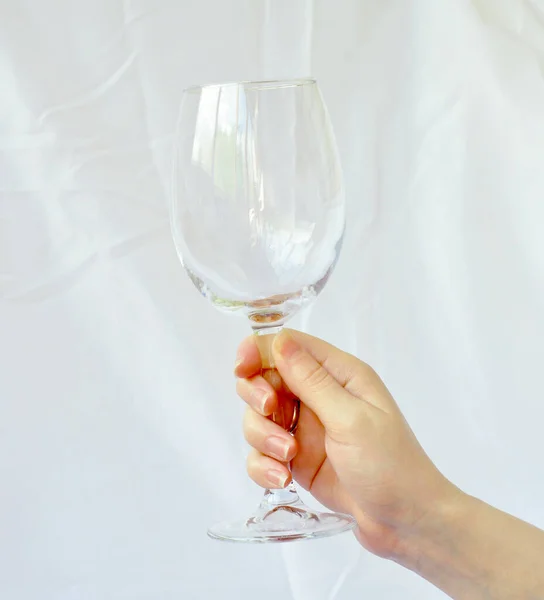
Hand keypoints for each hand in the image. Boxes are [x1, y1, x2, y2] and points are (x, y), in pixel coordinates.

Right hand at [234, 328, 458, 557]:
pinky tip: (282, 479)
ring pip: (259, 418)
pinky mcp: (295, 460)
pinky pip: (261, 453)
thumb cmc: (390, 463)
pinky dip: (263, 464)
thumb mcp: (351, 419)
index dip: (260, 350)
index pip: (290, 346)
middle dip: (258, 397)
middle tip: (270, 413)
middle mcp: (318, 396)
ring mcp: (304, 429)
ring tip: (287, 459)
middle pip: (265, 379)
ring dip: (263, 437)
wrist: (405, 522)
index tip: (242, 367)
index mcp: (339, 375)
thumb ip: (311, 381)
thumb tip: (279, 341)